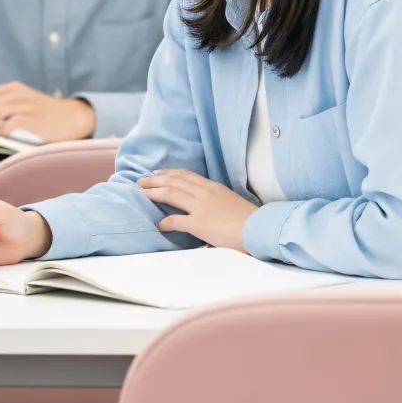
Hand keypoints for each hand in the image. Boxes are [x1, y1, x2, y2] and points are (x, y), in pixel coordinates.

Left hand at [0, 82, 95, 141]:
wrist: (73, 117)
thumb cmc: (46, 115)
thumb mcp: (23, 104)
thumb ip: (4, 108)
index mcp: (13, 89)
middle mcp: (18, 93)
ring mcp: (26, 105)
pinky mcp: (34, 119)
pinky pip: (11, 122)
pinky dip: (1, 131)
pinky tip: (1, 138)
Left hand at [138, 169, 257, 251]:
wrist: (260, 229)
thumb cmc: (248, 219)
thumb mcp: (230, 201)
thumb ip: (215, 199)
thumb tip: (204, 203)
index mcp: (212, 187)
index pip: (185, 174)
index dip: (169, 172)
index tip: (158, 173)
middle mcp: (204, 193)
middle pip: (174, 181)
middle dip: (155, 180)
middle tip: (141, 181)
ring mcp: (201, 207)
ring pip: (171, 194)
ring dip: (154, 193)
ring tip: (143, 194)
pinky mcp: (200, 224)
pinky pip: (176, 220)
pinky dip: (165, 222)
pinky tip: (159, 225)